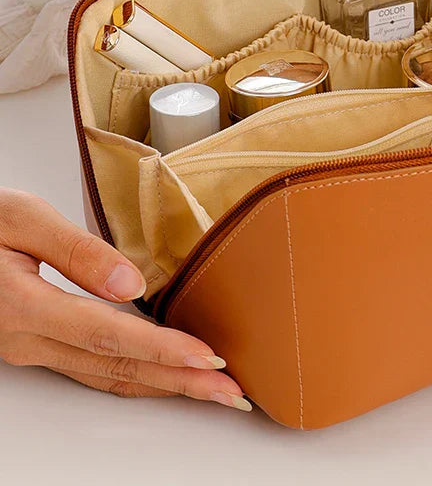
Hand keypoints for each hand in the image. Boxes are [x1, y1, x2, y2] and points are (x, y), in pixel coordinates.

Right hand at [0, 188, 250, 410]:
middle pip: (114, 367)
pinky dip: (135, 376)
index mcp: (23, 305)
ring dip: (162, 385)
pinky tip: (162, 375)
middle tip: (230, 393)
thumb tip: (130, 283)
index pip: (107, 334)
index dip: (161, 349)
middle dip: (178, 382)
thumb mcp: (20, 218)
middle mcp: (26, 338)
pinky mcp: (35, 344)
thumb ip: (75, 250)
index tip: (207, 358)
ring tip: (209, 390)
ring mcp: (29, 347)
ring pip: (105, 375)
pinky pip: (92, 368)